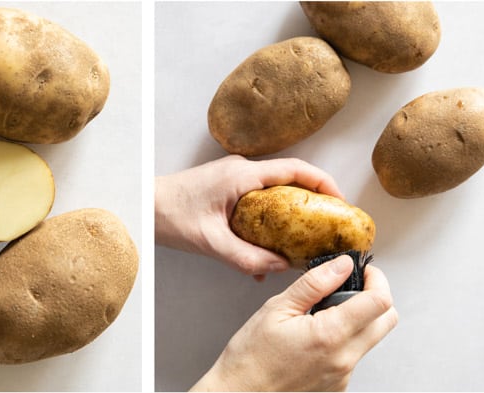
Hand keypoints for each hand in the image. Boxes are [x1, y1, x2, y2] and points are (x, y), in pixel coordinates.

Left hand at [155, 155, 343, 279]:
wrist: (142, 205)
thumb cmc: (168, 215)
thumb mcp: (211, 243)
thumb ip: (247, 258)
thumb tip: (281, 268)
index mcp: (243, 174)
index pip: (296, 170)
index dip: (325, 184)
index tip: (341, 203)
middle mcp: (243, 170)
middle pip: (292, 179)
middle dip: (315, 201)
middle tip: (331, 224)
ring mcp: (236, 177)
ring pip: (277, 192)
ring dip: (292, 214)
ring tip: (305, 241)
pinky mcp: (229, 188)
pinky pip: (261, 201)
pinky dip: (271, 221)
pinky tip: (267, 252)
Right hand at [191, 256, 398, 391]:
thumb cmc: (251, 358)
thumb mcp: (277, 309)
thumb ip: (314, 283)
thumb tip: (342, 265)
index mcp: (330, 335)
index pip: (380, 301)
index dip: (377, 279)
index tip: (363, 272)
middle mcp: (344, 358)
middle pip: (388, 320)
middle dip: (376, 297)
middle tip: (351, 288)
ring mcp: (343, 375)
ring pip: (371, 338)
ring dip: (359, 319)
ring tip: (324, 315)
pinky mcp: (338, 385)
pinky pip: (354, 355)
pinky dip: (344, 340)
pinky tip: (316, 337)